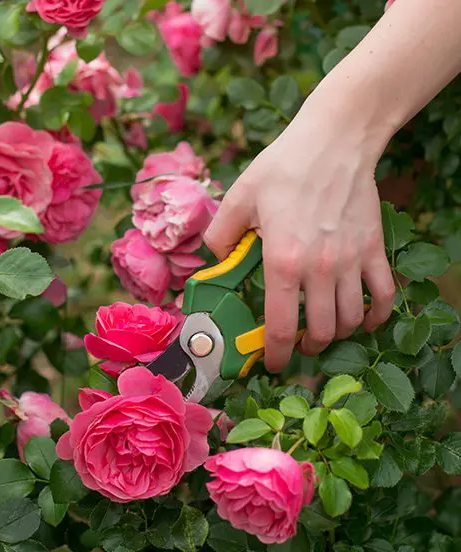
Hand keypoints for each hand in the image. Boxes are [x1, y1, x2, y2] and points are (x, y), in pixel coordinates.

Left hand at [203, 102, 395, 372]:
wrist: (335, 140)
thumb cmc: (284, 167)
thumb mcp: (239, 196)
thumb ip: (221, 234)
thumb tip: (214, 259)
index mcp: (282, 260)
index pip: (281, 326)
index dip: (275, 355)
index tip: (271, 364)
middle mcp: (320, 268)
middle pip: (321, 331)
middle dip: (305, 347)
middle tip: (294, 343)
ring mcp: (352, 261)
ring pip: (352, 320)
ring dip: (337, 335)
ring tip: (323, 331)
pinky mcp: (375, 250)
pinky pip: (385, 296)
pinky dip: (376, 316)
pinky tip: (364, 319)